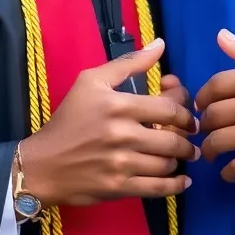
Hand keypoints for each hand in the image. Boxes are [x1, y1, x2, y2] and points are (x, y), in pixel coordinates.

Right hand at [18, 39, 197, 205]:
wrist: (43, 163)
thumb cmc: (69, 118)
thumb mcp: (93, 81)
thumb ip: (130, 62)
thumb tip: (160, 45)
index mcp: (120, 105)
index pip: (168, 109)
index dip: (185, 112)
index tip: (186, 115)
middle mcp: (123, 135)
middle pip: (172, 139)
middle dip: (187, 139)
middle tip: (190, 137)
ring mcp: (121, 164)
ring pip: (167, 164)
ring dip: (180, 160)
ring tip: (182, 155)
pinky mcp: (118, 189)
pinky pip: (157, 189)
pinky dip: (175, 185)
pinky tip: (182, 180)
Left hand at [196, 28, 234, 183]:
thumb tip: (220, 36)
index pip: (215, 85)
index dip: (203, 96)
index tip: (203, 105)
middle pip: (213, 115)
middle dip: (205, 124)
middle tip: (208, 129)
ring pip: (219, 142)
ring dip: (210, 149)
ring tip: (212, 152)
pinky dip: (227, 172)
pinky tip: (229, 171)